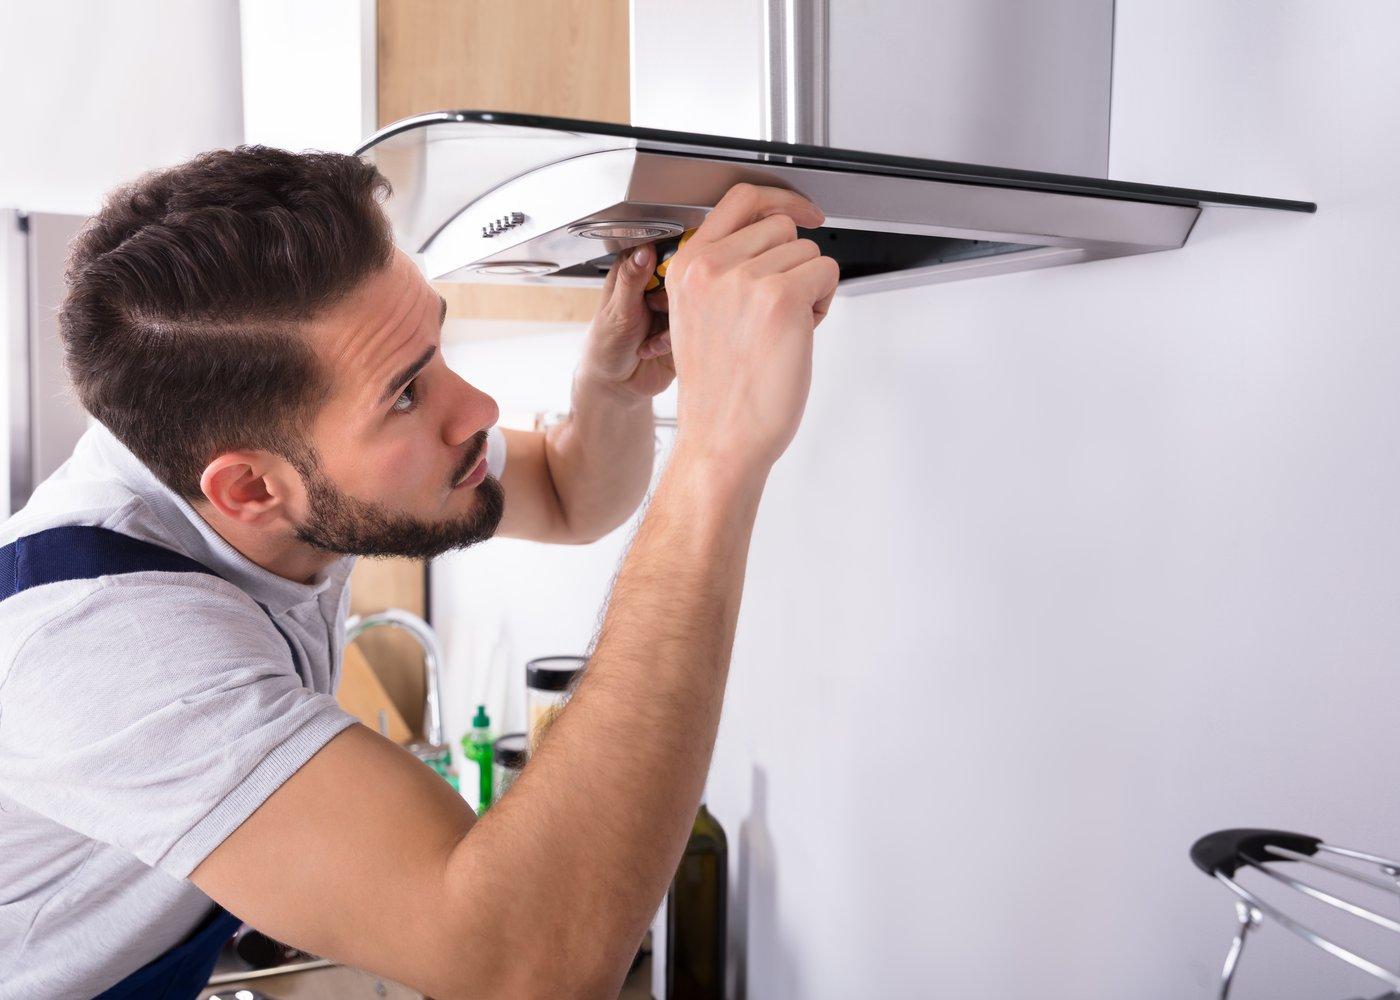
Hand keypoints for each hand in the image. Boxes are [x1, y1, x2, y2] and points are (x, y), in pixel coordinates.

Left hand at [576, 243, 675, 403]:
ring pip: (690, 301)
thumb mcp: (617, 310)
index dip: (670, 258)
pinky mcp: (684, 330)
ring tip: (648, 337)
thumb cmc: (606, 345)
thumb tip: (644, 250)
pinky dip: (673, 340)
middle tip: (652, 308)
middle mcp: (657, 287)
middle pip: (683, 275)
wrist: (616, 385)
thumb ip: (632, 280)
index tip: (669, 273)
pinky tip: (653, 349)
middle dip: (671, 296)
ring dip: (670, 322)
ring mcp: (673, 308)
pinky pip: (693, 327)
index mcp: (637, 271)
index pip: (661, 249)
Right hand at [663, 183, 839, 475]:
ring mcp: (745, 279)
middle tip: (776, 311)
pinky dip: (823, 303)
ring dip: (807, 287)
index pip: (741, 199)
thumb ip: (722, 272)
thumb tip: (770, 241)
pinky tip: (797, 334)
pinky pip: (826, 273)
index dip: (780, 199)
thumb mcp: (697, 316)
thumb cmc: (717, 391)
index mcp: (686, 266)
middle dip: (792, 264)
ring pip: (807, 251)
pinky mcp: (781, 298)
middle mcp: (711, 266)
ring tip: (779, 329)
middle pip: (782, 227)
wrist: (720, 437)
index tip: (804, 211)